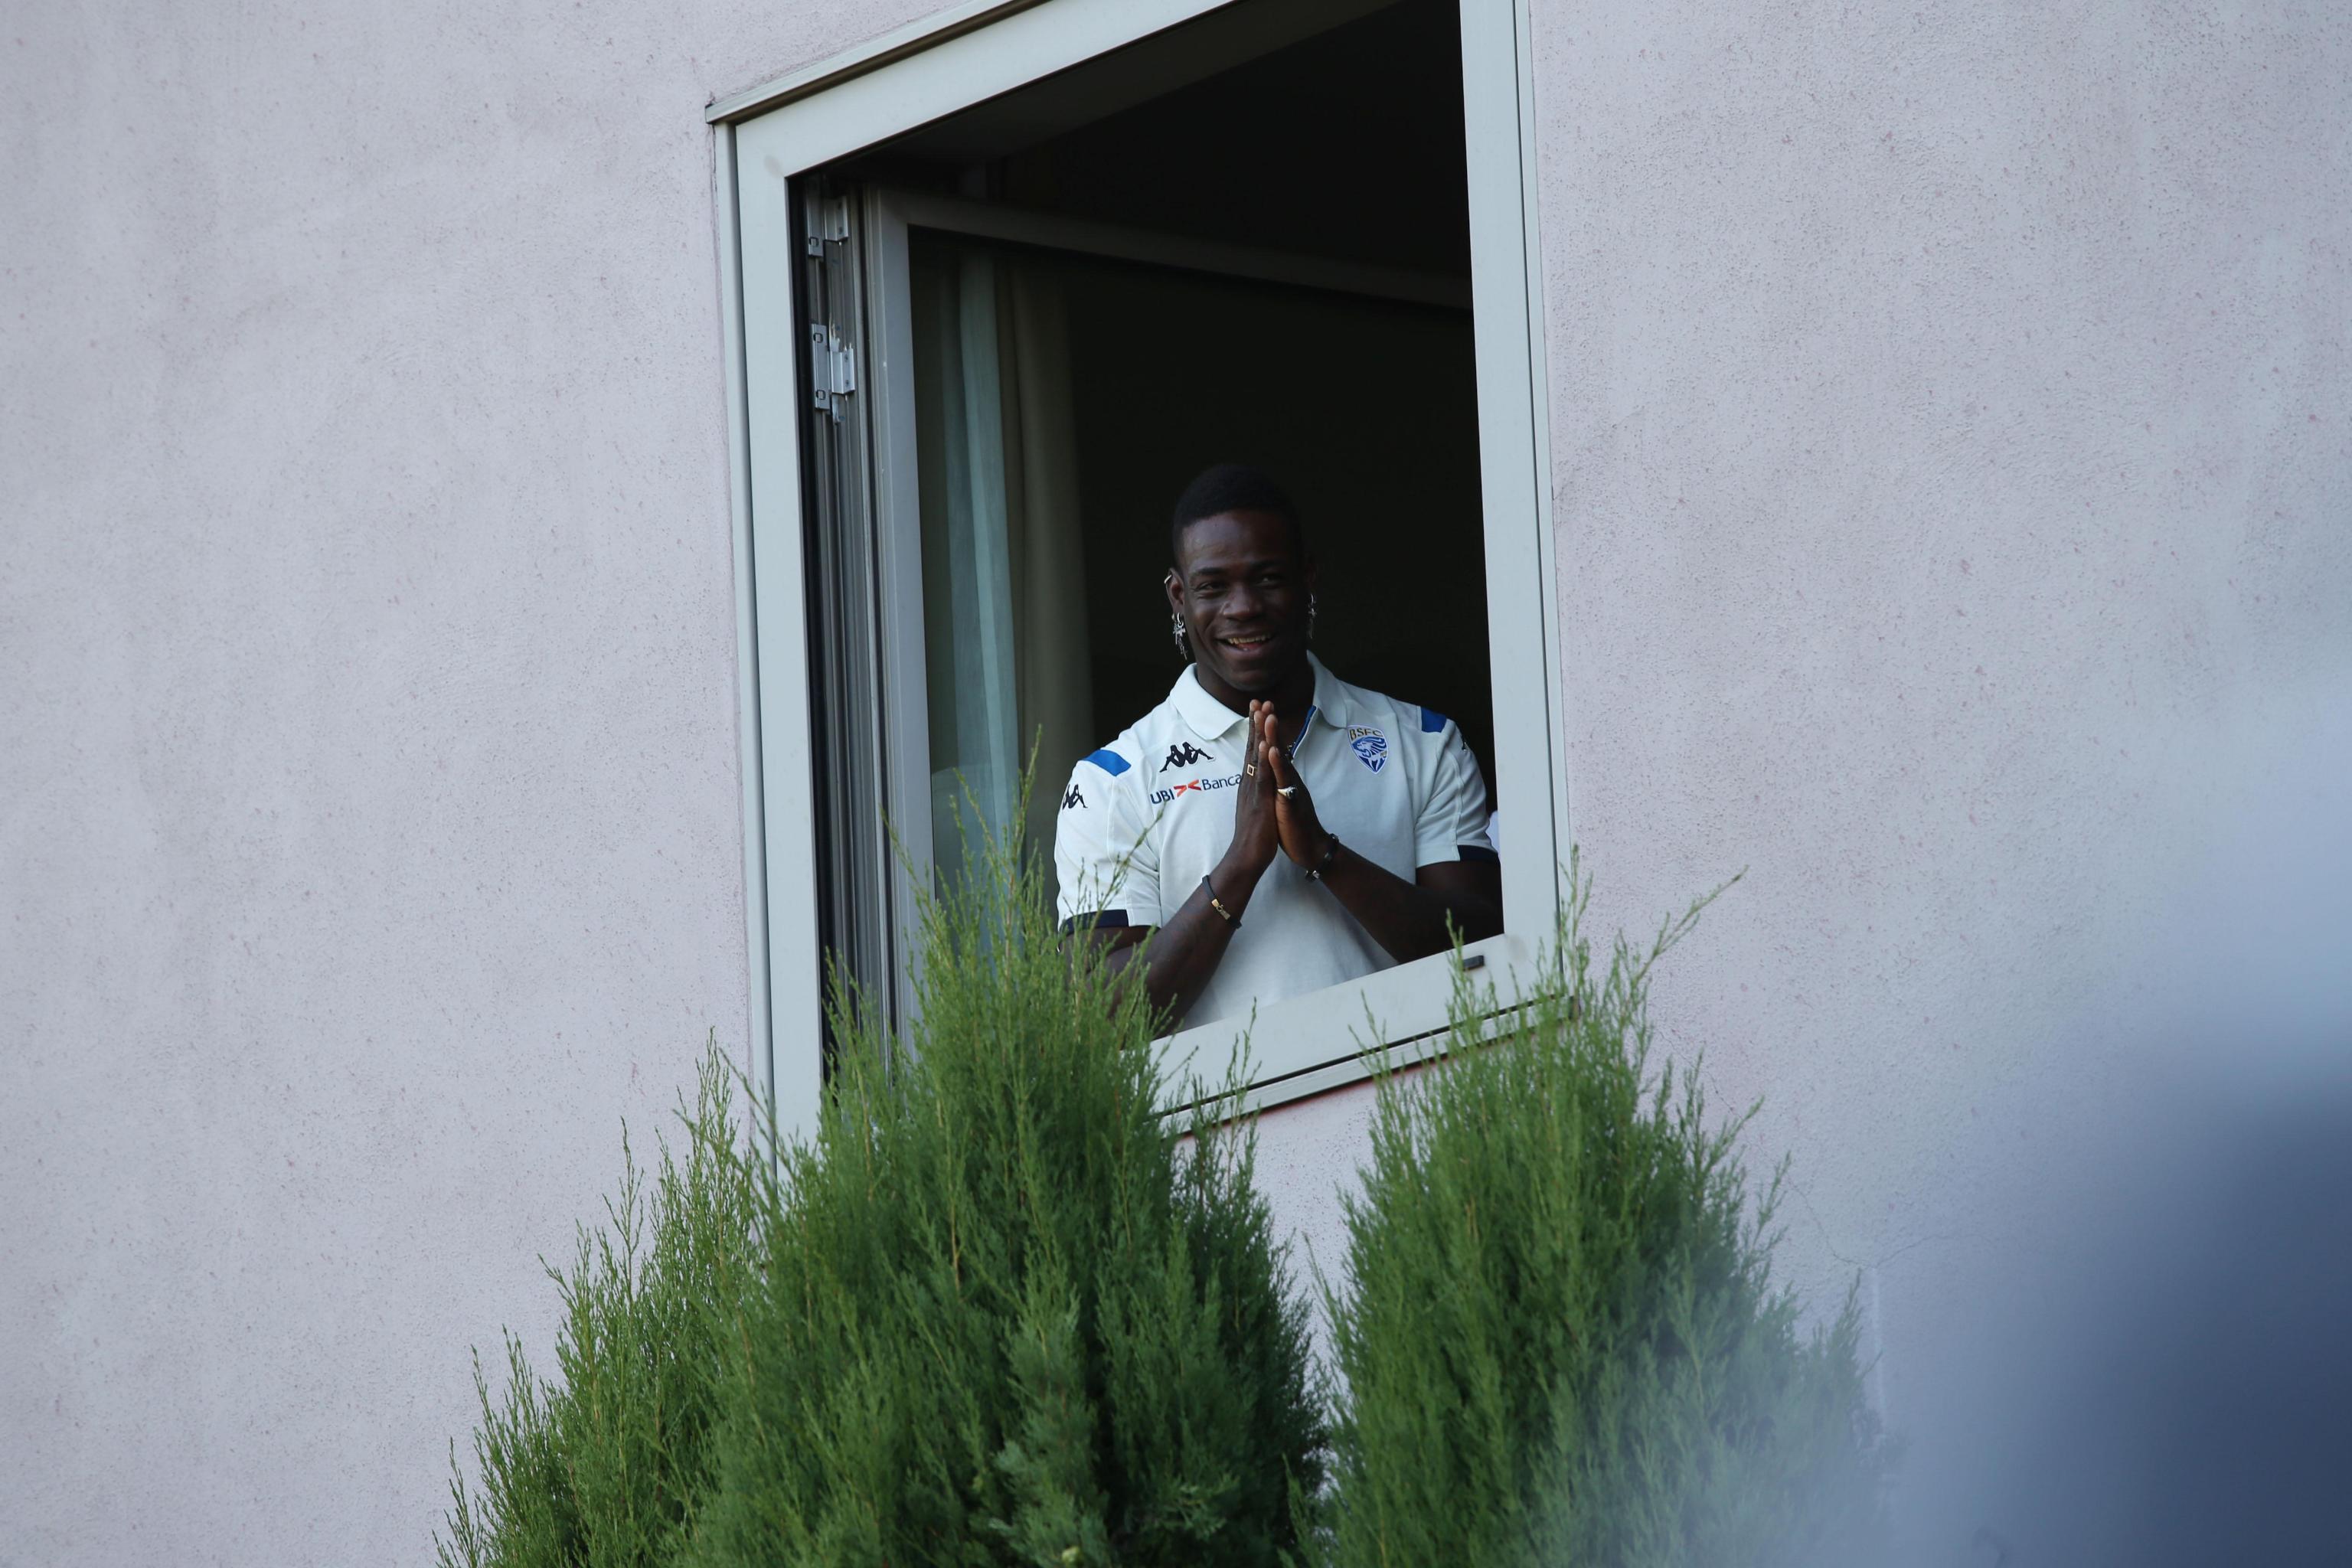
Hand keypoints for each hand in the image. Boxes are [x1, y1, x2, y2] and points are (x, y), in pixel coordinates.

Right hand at [1223, 699, 1281, 876]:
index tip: (1257, 710)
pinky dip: (1262, 759)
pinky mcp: (1259, 801)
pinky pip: (1261, 777)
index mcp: (1250, 783)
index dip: (1255, 730)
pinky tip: (1264, 744)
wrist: (1245, 857)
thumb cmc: (1253, 835)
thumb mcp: (1255, 807)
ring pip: (1256, 756)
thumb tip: (1255, 781)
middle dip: (1255, 723)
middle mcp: (1249, 782)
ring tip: (1261, 712)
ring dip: (1259, 733)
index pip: (1252, 751)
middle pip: (1252, 747)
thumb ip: (1255, 791)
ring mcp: (1253, 790)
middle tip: (1258, 699)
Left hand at [1258, 707, 1332, 868]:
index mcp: (1281, 777)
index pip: (1271, 748)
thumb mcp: (1282, 797)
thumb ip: (1278, 781)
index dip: (1264, 730)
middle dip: (1269, 724)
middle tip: (1263, 701)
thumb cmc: (1293, 823)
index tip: (1257, 708)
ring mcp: (1290, 787)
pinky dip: (1278, 764)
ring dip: (1274, 736)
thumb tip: (1274, 767)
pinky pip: (1284, 780)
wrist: (1310, 847)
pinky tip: (1273, 751)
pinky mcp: (1291, 801)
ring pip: (1281, 758)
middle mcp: (1287, 778)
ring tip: (1268, 716)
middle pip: (1277, 746)